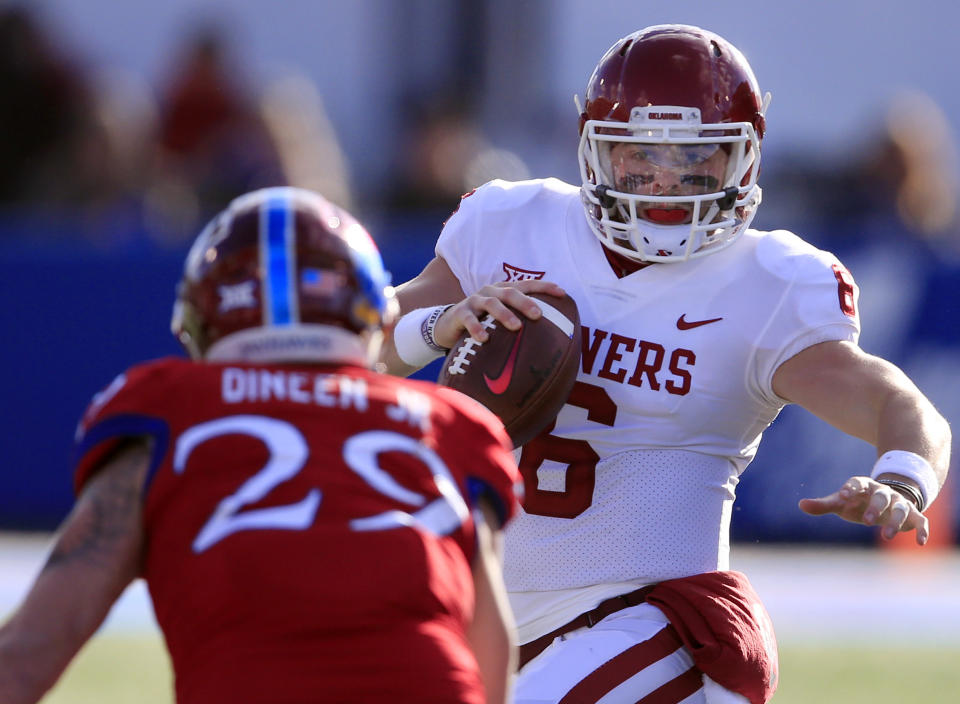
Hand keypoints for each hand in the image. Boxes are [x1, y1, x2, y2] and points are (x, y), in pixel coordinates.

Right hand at [433, 280, 565, 348]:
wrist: (448, 326)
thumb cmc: (483, 323)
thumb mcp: (500, 319)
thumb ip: (520, 321)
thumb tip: (551, 337)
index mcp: (503, 290)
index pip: (527, 285)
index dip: (544, 287)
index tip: (562, 293)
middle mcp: (491, 291)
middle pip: (511, 293)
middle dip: (526, 302)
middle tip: (538, 315)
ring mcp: (475, 300)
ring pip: (491, 303)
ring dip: (504, 314)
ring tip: (516, 327)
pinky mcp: (460, 312)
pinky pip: (469, 319)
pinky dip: (477, 328)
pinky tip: (484, 339)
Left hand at [798, 476, 929, 544]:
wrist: (886, 499)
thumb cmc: (857, 502)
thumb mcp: (841, 502)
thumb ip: (823, 504)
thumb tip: (801, 505)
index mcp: (863, 485)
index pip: (856, 483)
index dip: (850, 488)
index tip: (842, 495)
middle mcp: (882, 492)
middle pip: (881, 496)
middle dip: (875, 507)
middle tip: (867, 522)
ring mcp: (899, 502)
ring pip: (901, 508)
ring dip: (895, 520)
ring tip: (885, 536)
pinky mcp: (912, 514)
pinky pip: (920, 520)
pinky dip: (921, 529)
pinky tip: (920, 542)